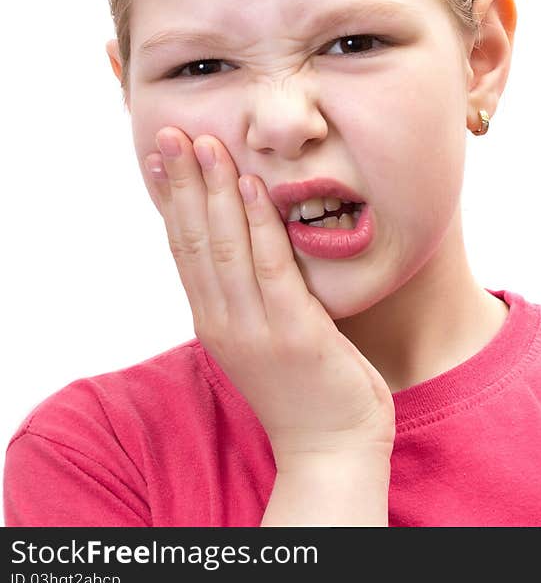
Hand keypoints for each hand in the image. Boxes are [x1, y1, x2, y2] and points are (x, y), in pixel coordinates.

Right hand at [144, 127, 395, 467]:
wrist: (332, 447)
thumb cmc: (308, 388)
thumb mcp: (268, 337)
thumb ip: (255, 296)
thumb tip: (253, 248)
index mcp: (216, 321)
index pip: (185, 249)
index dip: (174, 200)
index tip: (165, 157)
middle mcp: (224, 321)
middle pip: (195, 240)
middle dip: (184, 184)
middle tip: (173, 134)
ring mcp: (255, 327)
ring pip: (224, 245)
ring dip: (214, 191)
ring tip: (205, 144)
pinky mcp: (293, 330)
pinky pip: (269, 265)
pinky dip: (258, 221)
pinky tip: (252, 185)